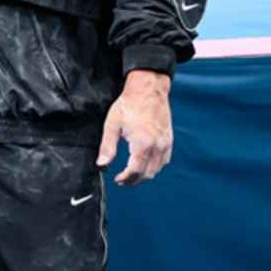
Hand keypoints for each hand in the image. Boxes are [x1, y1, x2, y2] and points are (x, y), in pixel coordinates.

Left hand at [96, 69, 172, 185]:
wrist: (148, 90)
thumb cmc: (128, 106)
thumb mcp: (112, 125)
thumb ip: (107, 147)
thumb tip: (101, 164)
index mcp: (142, 143)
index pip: (136, 171)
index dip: (126, 179)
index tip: (117, 180)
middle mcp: (157, 146)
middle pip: (148, 173)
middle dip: (134, 180)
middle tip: (122, 180)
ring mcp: (165, 143)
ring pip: (157, 169)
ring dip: (145, 175)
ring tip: (132, 174)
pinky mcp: (169, 140)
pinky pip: (164, 160)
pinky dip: (155, 166)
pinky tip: (145, 164)